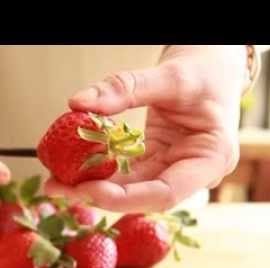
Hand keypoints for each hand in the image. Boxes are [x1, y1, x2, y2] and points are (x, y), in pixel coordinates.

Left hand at [46, 45, 248, 211]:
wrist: (213, 66)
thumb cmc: (204, 70)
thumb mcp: (170, 76)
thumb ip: (125, 88)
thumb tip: (77, 103)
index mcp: (210, 159)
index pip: (165, 193)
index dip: (124, 198)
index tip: (87, 188)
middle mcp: (192, 172)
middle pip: (141, 195)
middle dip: (97, 194)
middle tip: (57, 188)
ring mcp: (173, 168)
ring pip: (129, 187)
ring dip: (92, 185)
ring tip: (56, 181)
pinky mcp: (156, 160)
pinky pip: (125, 170)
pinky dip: (99, 169)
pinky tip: (72, 166)